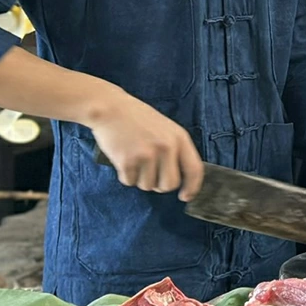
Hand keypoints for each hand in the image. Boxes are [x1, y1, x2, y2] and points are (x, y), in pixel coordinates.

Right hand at [87, 87, 204, 201]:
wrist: (111, 108)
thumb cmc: (138, 119)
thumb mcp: (166, 129)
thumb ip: (175, 150)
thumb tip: (181, 178)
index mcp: (179, 138)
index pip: (194, 170)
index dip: (192, 187)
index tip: (186, 197)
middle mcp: (166, 148)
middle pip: (169, 185)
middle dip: (159, 185)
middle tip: (150, 173)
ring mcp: (146, 155)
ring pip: (148, 186)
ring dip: (140, 179)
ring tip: (135, 159)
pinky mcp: (127, 161)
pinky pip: (130, 182)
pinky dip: (126, 175)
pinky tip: (123, 158)